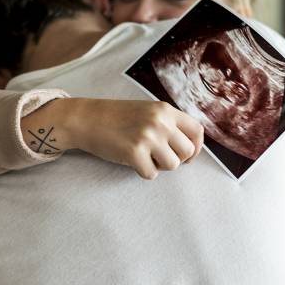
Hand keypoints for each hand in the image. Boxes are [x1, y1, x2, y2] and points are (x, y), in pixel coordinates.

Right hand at [21, 98, 203, 179]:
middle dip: (176, 159)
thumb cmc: (117, 118)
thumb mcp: (147, 111)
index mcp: (165, 110)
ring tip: (144, 156)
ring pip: (172, 165)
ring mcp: (147, 137)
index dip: (196, 147)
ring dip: (159, 166)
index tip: (187, 155)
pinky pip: (151, 174)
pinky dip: (142, 171)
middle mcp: (160, 122)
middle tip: (159, 156)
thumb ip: (168, 124)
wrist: (87, 119)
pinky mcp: (134, 153)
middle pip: (187, 152)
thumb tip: (191, 147)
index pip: (197, 131)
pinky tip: (132, 160)